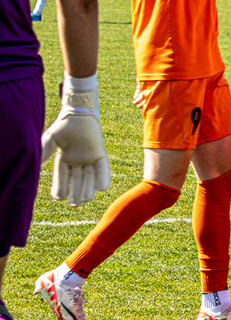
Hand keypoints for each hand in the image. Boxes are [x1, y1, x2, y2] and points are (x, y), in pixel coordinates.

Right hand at [41, 89, 110, 205]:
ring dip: (88, 188)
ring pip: (89, 177)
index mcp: (65, 159)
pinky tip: (103, 188)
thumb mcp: (51, 140)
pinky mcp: (100, 153)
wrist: (79, 114)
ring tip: (86, 199)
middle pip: (76, 180)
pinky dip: (104, 177)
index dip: (60, 187)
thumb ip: (45, 152)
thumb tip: (37, 165)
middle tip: (75, 205)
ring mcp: (90, 158)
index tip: (59, 198)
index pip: (61, 177)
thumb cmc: (64, 125)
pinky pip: (103, 168)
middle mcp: (78, 161)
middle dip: (76, 193)